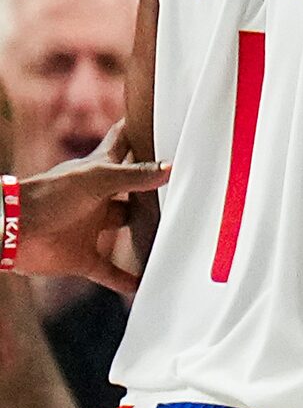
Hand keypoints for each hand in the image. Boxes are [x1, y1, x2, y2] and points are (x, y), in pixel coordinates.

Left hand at [16, 140, 168, 294]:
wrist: (12, 230)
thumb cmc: (48, 195)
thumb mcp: (96, 179)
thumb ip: (134, 176)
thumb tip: (171, 169)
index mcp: (99, 173)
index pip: (120, 145)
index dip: (135, 133)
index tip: (155, 122)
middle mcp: (97, 199)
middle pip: (131, 191)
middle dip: (151, 190)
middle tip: (181, 187)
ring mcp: (90, 228)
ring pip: (125, 229)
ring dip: (144, 234)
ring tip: (173, 234)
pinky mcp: (82, 257)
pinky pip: (109, 271)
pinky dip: (126, 280)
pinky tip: (144, 285)